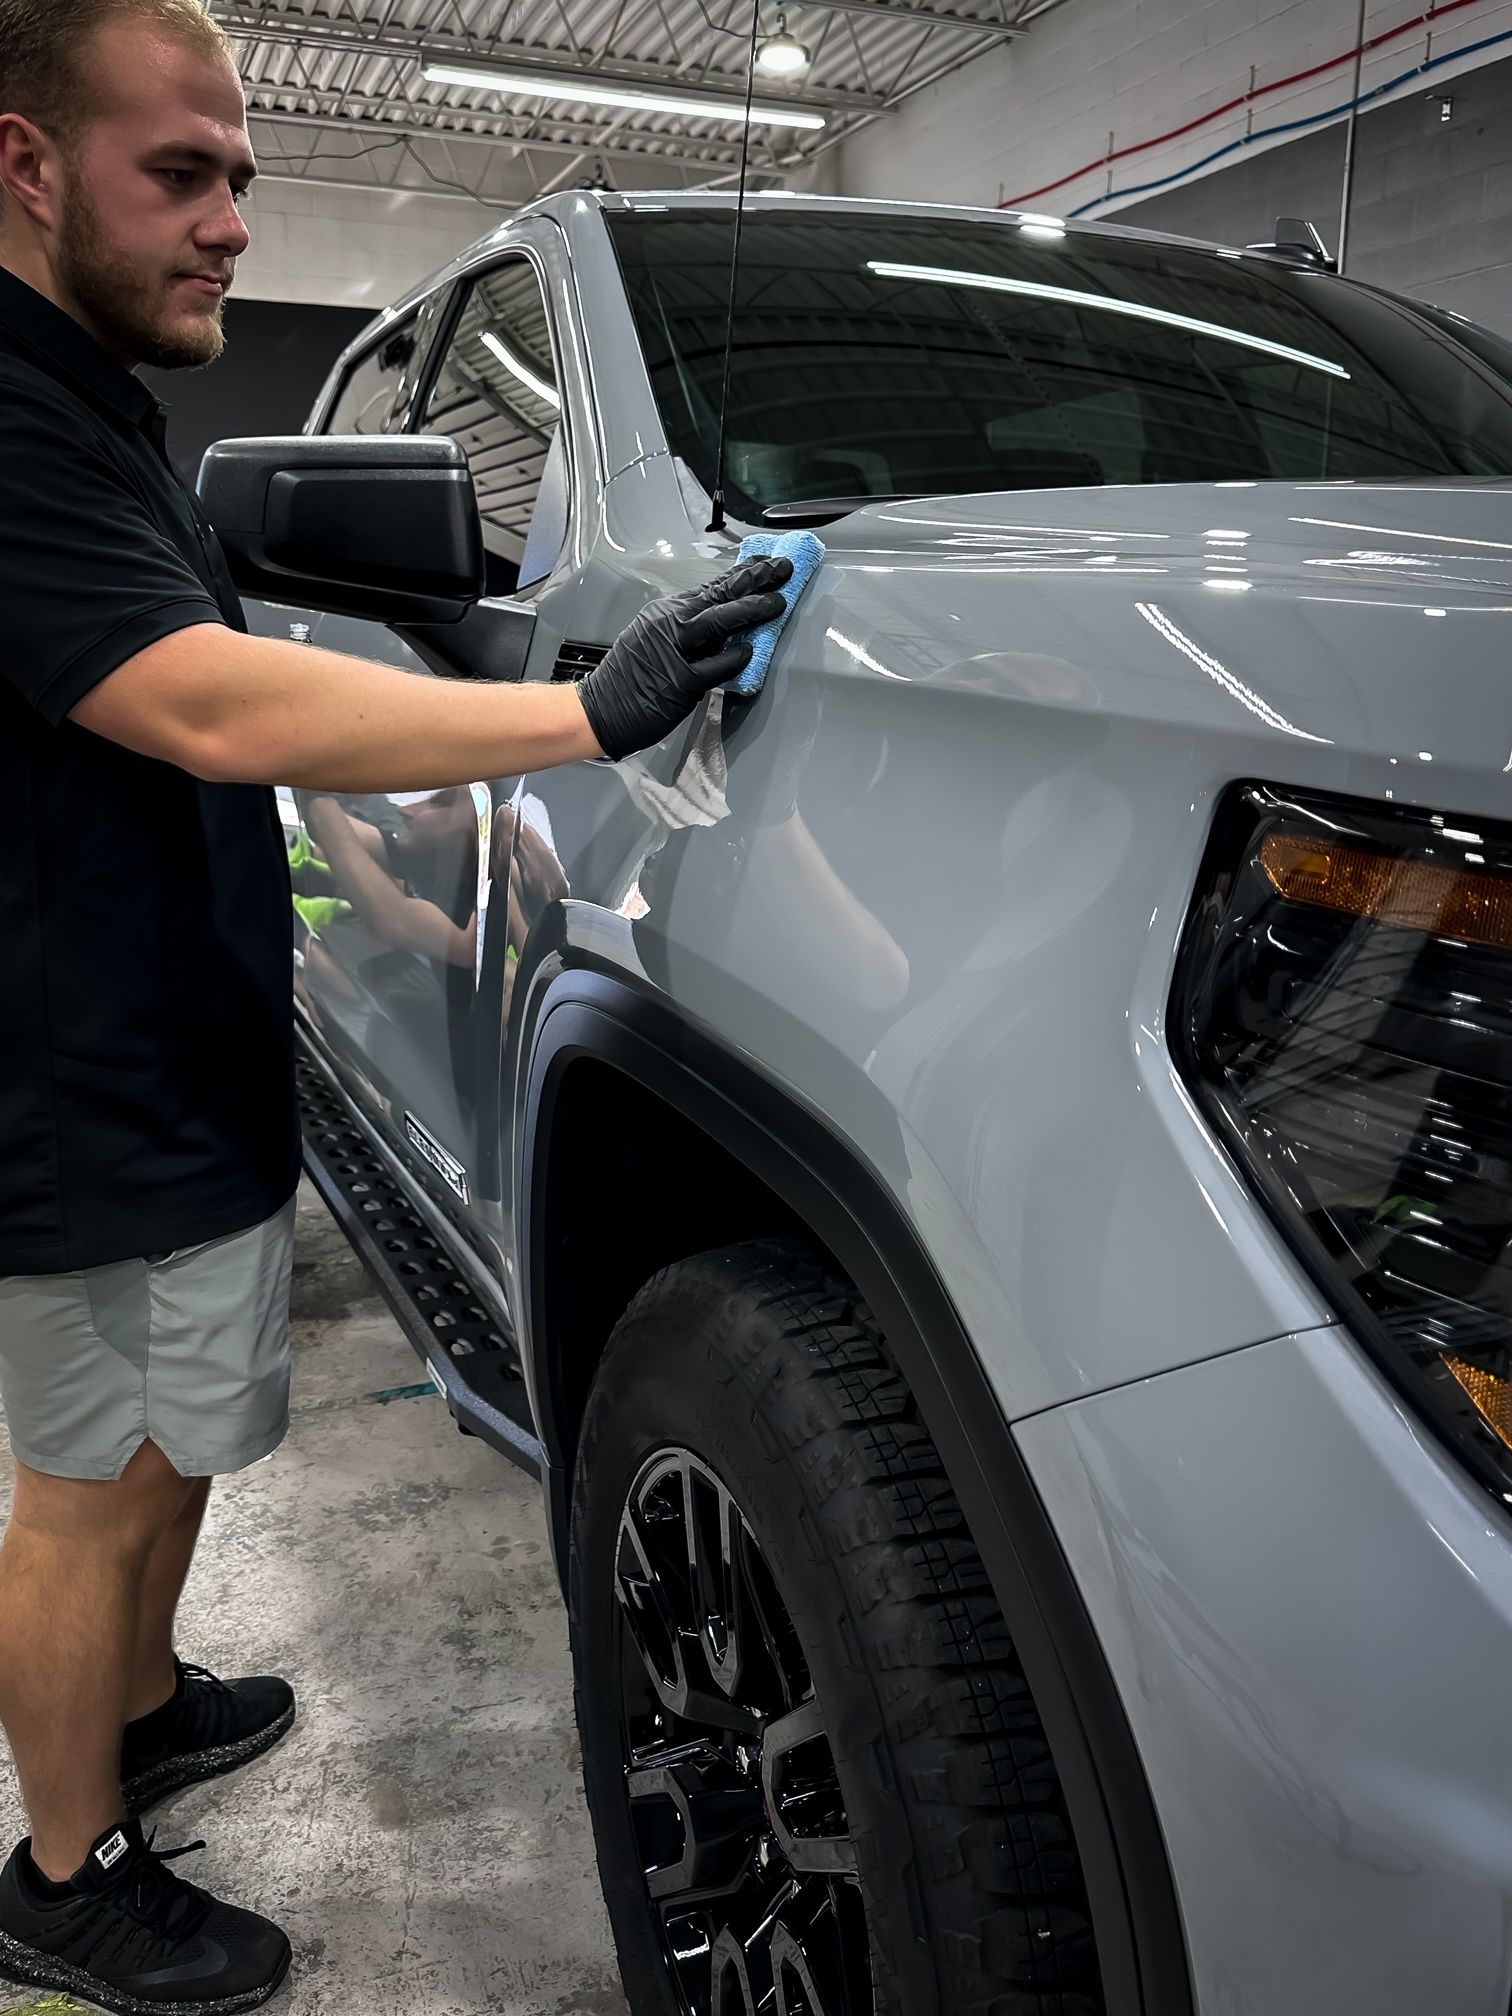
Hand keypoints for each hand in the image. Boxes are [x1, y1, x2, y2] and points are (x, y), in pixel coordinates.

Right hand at [578, 556, 792, 761]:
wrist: (600, 709)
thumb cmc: (628, 678)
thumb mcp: (655, 639)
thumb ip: (691, 630)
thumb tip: (726, 622)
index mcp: (666, 613)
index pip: (712, 588)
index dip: (743, 575)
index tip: (766, 564)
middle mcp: (669, 625)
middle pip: (719, 596)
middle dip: (755, 580)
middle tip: (782, 568)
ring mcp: (673, 652)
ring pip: (718, 622)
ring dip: (751, 610)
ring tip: (777, 602)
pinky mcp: (679, 682)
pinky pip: (714, 666)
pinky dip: (734, 658)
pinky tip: (750, 650)